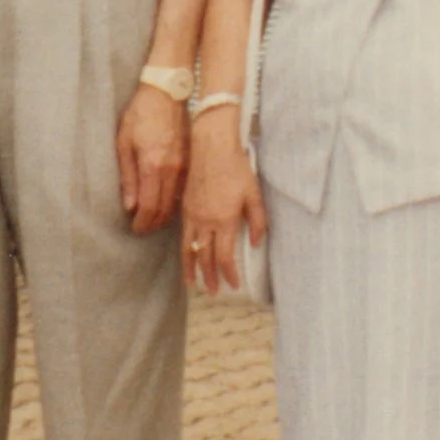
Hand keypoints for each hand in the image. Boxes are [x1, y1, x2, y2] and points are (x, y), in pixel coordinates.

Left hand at [117, 82, 188, 232]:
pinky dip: (176, 202)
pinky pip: (185, 190)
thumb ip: (127, 177)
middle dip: (153, 223)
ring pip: (177, 202)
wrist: (167, 93)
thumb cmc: (141, 114)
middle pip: (165, 209)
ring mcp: (184, 166)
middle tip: (143, 228)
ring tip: (153, 220)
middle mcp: (171, 169)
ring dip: (165, 216)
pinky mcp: (191, 161)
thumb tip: (130, 206)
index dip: (142, 222)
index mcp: (152, 164)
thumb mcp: (124, 143)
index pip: (149, 206)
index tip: (135, 228)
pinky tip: (167, 204)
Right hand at [182, 121, 268, 294]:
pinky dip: (184, 251)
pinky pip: (183, 236)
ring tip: (193, 284)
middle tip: (213, 292)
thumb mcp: (253, 194)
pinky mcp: (185, 207)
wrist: (211, 146)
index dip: (229, 274)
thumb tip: (255, 243)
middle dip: (209, 278)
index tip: (233, 285)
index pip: (225, 257)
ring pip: (189, 249)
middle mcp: (206, 222)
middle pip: (205, 257)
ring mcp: (192, 215)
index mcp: (224, 220)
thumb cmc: (236, 168)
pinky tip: (187, 257)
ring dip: (191, 269)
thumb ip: (257, 221)